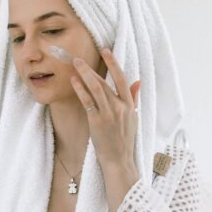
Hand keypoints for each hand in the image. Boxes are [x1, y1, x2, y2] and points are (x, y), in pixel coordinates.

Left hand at [69, 48, 141, 172]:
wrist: (119, 160)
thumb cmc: (124, 141)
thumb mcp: (133, 118)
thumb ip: (134, 99)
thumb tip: (138, 82)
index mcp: (130, 105)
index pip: (122, 79)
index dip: (114, 64)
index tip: (106, 51)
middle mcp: (120, 107)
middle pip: (106, 82)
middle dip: (92, 68)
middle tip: (79, 58)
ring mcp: (109, 114)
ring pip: (96, 88)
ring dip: (85, 74)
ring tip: (75, 64)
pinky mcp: (97, 121)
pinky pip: (87, 101)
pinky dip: (80, 90)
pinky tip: (73, 81)